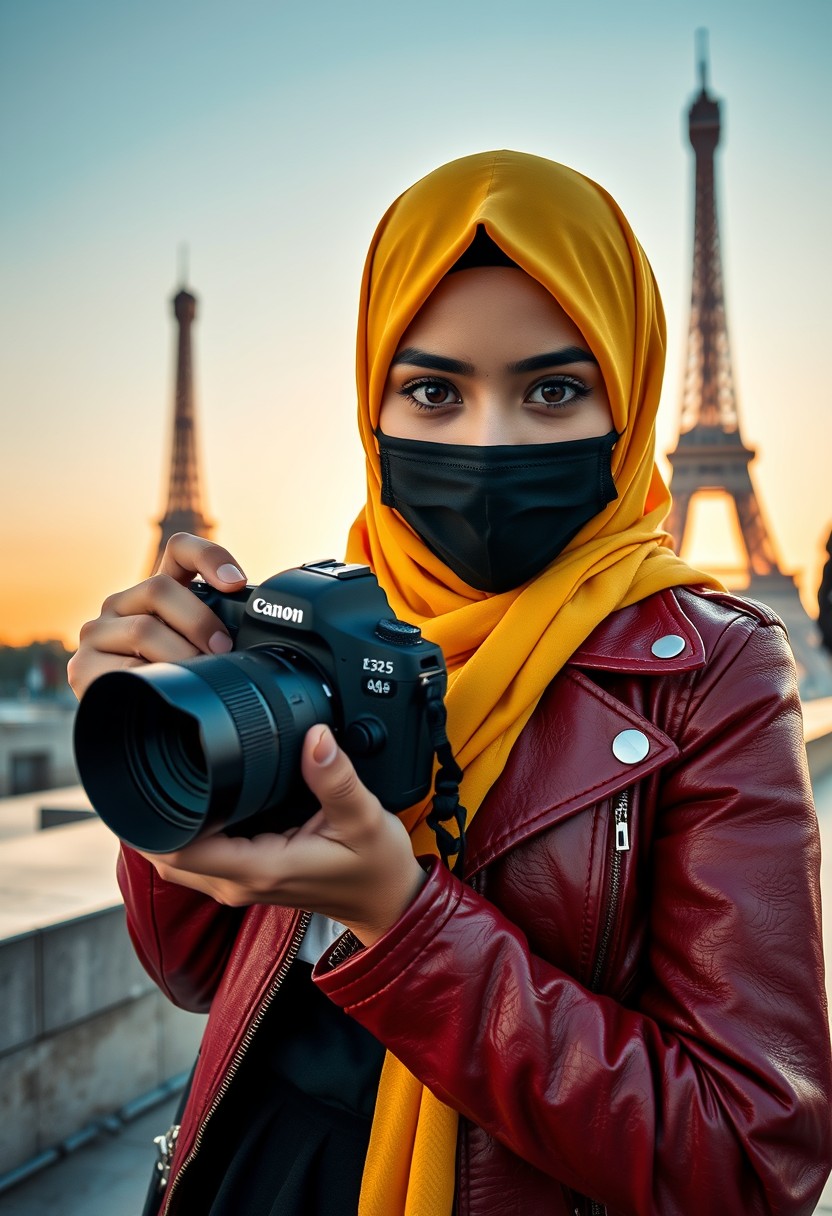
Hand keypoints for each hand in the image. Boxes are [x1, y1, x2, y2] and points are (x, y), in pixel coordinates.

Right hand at [67, 533, 247, 700]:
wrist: (136, 726)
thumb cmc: (175, 685)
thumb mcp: (201, 653)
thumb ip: (218, 635)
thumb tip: (251, 639)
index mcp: (156, 594)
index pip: (180, 551)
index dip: (209, 557)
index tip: (235, 583)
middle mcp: (123, 605)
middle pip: (159, 588)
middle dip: (199, 620)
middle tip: (222, 649)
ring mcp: (98, 633)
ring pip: (143, 628)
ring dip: (180, 655)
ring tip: (195, 676)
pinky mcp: (83, 666)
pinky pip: (125, 666)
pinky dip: (153, 679)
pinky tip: (162, 690)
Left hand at [137, 725, 426, 947]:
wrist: (389, 902)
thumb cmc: (376, 868)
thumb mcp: (364, 816)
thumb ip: (336, 777)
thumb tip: (315, 737)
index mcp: (260, 869)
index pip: (180, 853)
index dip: (155, 820)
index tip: (155, 777)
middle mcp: (241, 882)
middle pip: (166, 857)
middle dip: (152, 818)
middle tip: (157, 766)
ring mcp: (241, 883)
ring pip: (179, 860)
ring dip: (168, 826)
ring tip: (174, 777)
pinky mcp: (248, 876)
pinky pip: (200, 858)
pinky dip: (190, 832)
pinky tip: (202, 800)